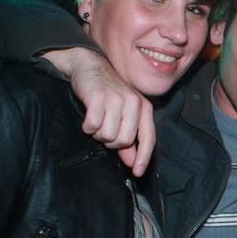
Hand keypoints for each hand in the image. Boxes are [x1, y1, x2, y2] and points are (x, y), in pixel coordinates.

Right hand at [42, 47, 155, 176]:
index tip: (137, 172)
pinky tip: (88, 117)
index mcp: (144, 107)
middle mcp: (134, 102)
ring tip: (96, 122)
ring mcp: (117, 98)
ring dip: (98, 133)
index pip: (148, 137)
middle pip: (124, 140)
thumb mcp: (122, 115)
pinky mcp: (99, 96)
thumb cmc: (108, 94)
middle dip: (111, 142)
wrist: (89, 65)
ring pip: (108, 134)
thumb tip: (133, 162)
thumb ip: (129, 139)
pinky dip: (87, 126)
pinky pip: (93, 125)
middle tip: (104, 131)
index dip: (143, 157)